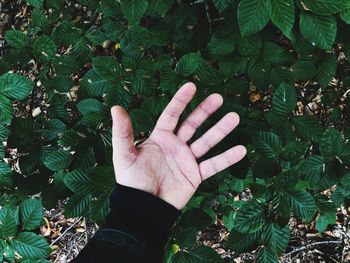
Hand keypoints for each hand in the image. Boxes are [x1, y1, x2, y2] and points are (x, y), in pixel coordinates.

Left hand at [110, 82, 246, 208]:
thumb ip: (123, 132)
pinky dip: (227, 158)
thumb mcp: (124, 155)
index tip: (192, 86)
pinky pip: (213, 165)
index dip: (181, 101)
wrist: (143, 208)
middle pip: (193, 124)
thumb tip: (116, 107)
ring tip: (235, 117)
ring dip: (220, 130)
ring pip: (206, 141)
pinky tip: (241, 149)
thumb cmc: (131, 181)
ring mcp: (187, 160)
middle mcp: (175, 146)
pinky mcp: (195, 175)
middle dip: (205, 111)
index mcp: (160, 138)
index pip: (172, 114)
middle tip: (219, 98)